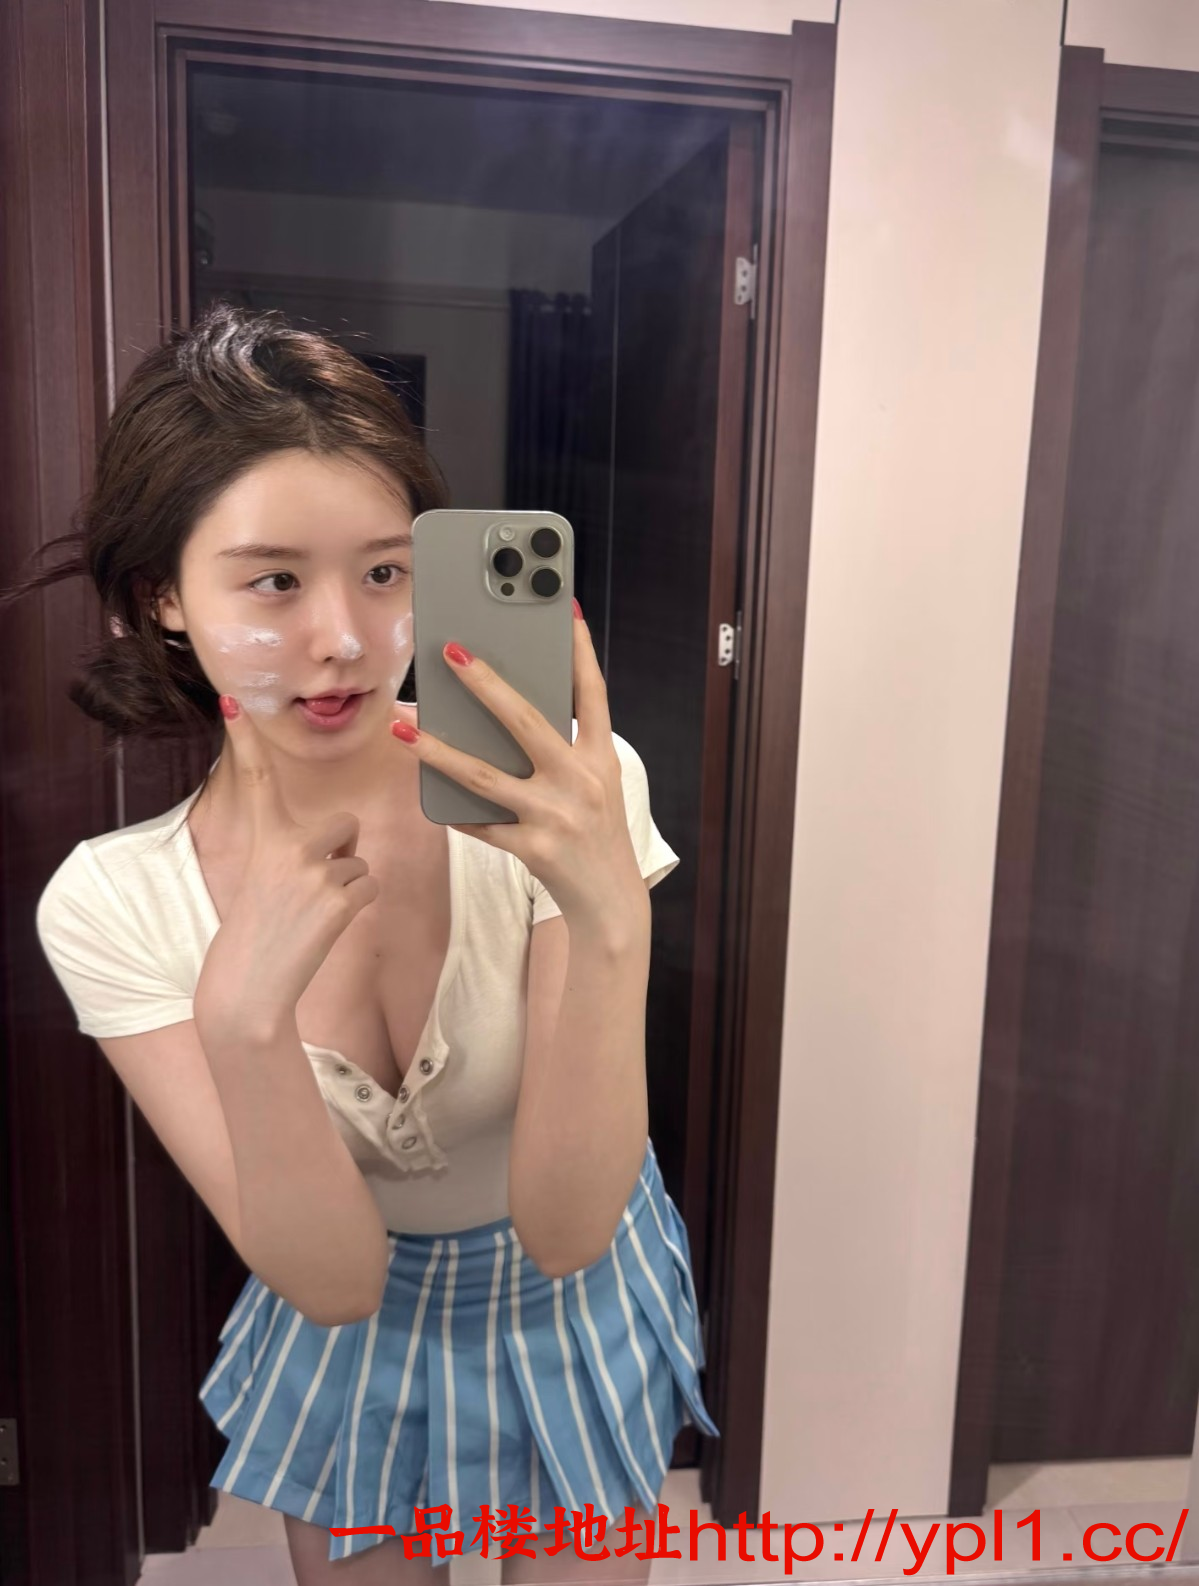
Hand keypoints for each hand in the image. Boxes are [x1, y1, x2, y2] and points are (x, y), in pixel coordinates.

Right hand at [192, 697, 379, 1040]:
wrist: (248, 990)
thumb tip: (345, 844)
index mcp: (263, 840)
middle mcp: (290, 847)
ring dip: (347, 886)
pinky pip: (368, 886)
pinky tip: (326, 927)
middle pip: (344, 825)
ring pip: (358, 862)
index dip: (247, 740)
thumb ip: (293, 853)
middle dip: (342, 851)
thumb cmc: (257, 936)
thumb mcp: (263, 881)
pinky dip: (356, 906)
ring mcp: (316, 873)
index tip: (234, 701)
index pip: (256, 781)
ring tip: (312, 916)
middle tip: (311, 888)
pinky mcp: (340, 900)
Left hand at [390, 604, 645, 929]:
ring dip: (436, 749)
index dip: (580, 651)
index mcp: (602, 758)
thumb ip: (563, 751)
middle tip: (451, 652)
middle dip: (486, 684)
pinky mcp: (534, 849)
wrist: (611, 902)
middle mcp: (581, 781)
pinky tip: (428, 794)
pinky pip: (481, 823)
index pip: (593, 694)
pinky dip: (455, 810)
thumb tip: (505, 712)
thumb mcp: (594, 785)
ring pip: (483, 776)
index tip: (564, 611)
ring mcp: (556, 816)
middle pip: (526, 722)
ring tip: (401, 726)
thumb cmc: (596, 834)